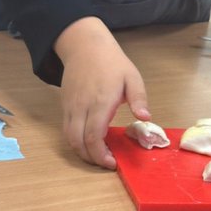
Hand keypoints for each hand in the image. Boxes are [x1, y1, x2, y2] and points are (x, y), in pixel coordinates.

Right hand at [55, 17, 150, 169]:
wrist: (85, 47)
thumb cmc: (112, 63)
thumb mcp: (132, 77)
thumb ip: (139, 99)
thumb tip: (146, 118)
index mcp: (100, 102)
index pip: (94, 136)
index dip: (101, 154)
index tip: (113, 163)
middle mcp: (81, 107)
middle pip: (78, 142)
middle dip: (91, 158)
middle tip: (107, 163)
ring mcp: (70, 107)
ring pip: (69, 139)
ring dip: (81, 152)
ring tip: (99, 156)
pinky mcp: (64, 106)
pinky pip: (65, 130)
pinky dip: (75, 142)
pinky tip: (88, 143)